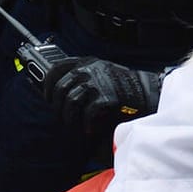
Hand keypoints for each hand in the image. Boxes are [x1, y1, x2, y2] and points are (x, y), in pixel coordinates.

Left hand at [43, 56, 161, 132]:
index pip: (56, 69)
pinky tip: (90, 128)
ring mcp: (97, 83)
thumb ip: (83, 75)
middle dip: (57, 108)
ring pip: (70, 102)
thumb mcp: (101, 72)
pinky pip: (87, 112)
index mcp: (86, 62)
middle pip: (60, 89)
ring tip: (75, 126)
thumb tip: (60, 92)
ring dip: (70, 119)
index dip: (47, 85)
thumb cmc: (123, 85)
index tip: (47, 97)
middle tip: (62, 118)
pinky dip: (86, 124)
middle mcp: (89, 70)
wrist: (145, 92)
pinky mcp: (106, 96)